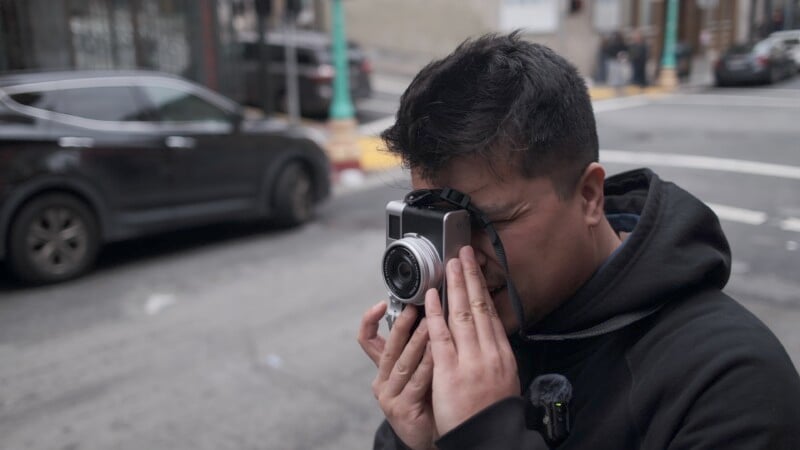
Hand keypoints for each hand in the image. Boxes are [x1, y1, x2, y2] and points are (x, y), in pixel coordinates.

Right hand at [358, 301, 436, 449]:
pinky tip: (438, 352)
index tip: (380, 304)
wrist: (433, 435)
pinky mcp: (402, 409)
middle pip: (388, 348)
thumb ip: (418, 347)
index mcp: (383, 368)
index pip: (367, 339)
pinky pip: (415, 382)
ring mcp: (390, 396)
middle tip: (415, 308)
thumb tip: (430, 312)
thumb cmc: (428, 398)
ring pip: (403, 363)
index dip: (369, 320)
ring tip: (430, 324)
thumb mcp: (417, 369)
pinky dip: (426, 365)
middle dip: (401, 325)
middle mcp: (382, 381)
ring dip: (417, 342)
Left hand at [426, 246, 519, 435]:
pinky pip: (442, 335)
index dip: (482, 289)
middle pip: (479, 306)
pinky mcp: (450, 370)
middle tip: (464, 254)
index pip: (491, 314)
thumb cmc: (493, 414)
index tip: (477, 271)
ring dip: (455, 286)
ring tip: (450, 264)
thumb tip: (491, 337)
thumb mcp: (504, 379)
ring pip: (462, 314)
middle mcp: (489, 352)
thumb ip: (496, 356)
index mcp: (502, 354)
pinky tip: (433, 296)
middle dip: (471, 278)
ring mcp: (470, 359)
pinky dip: (436, 313)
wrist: (489, 438)